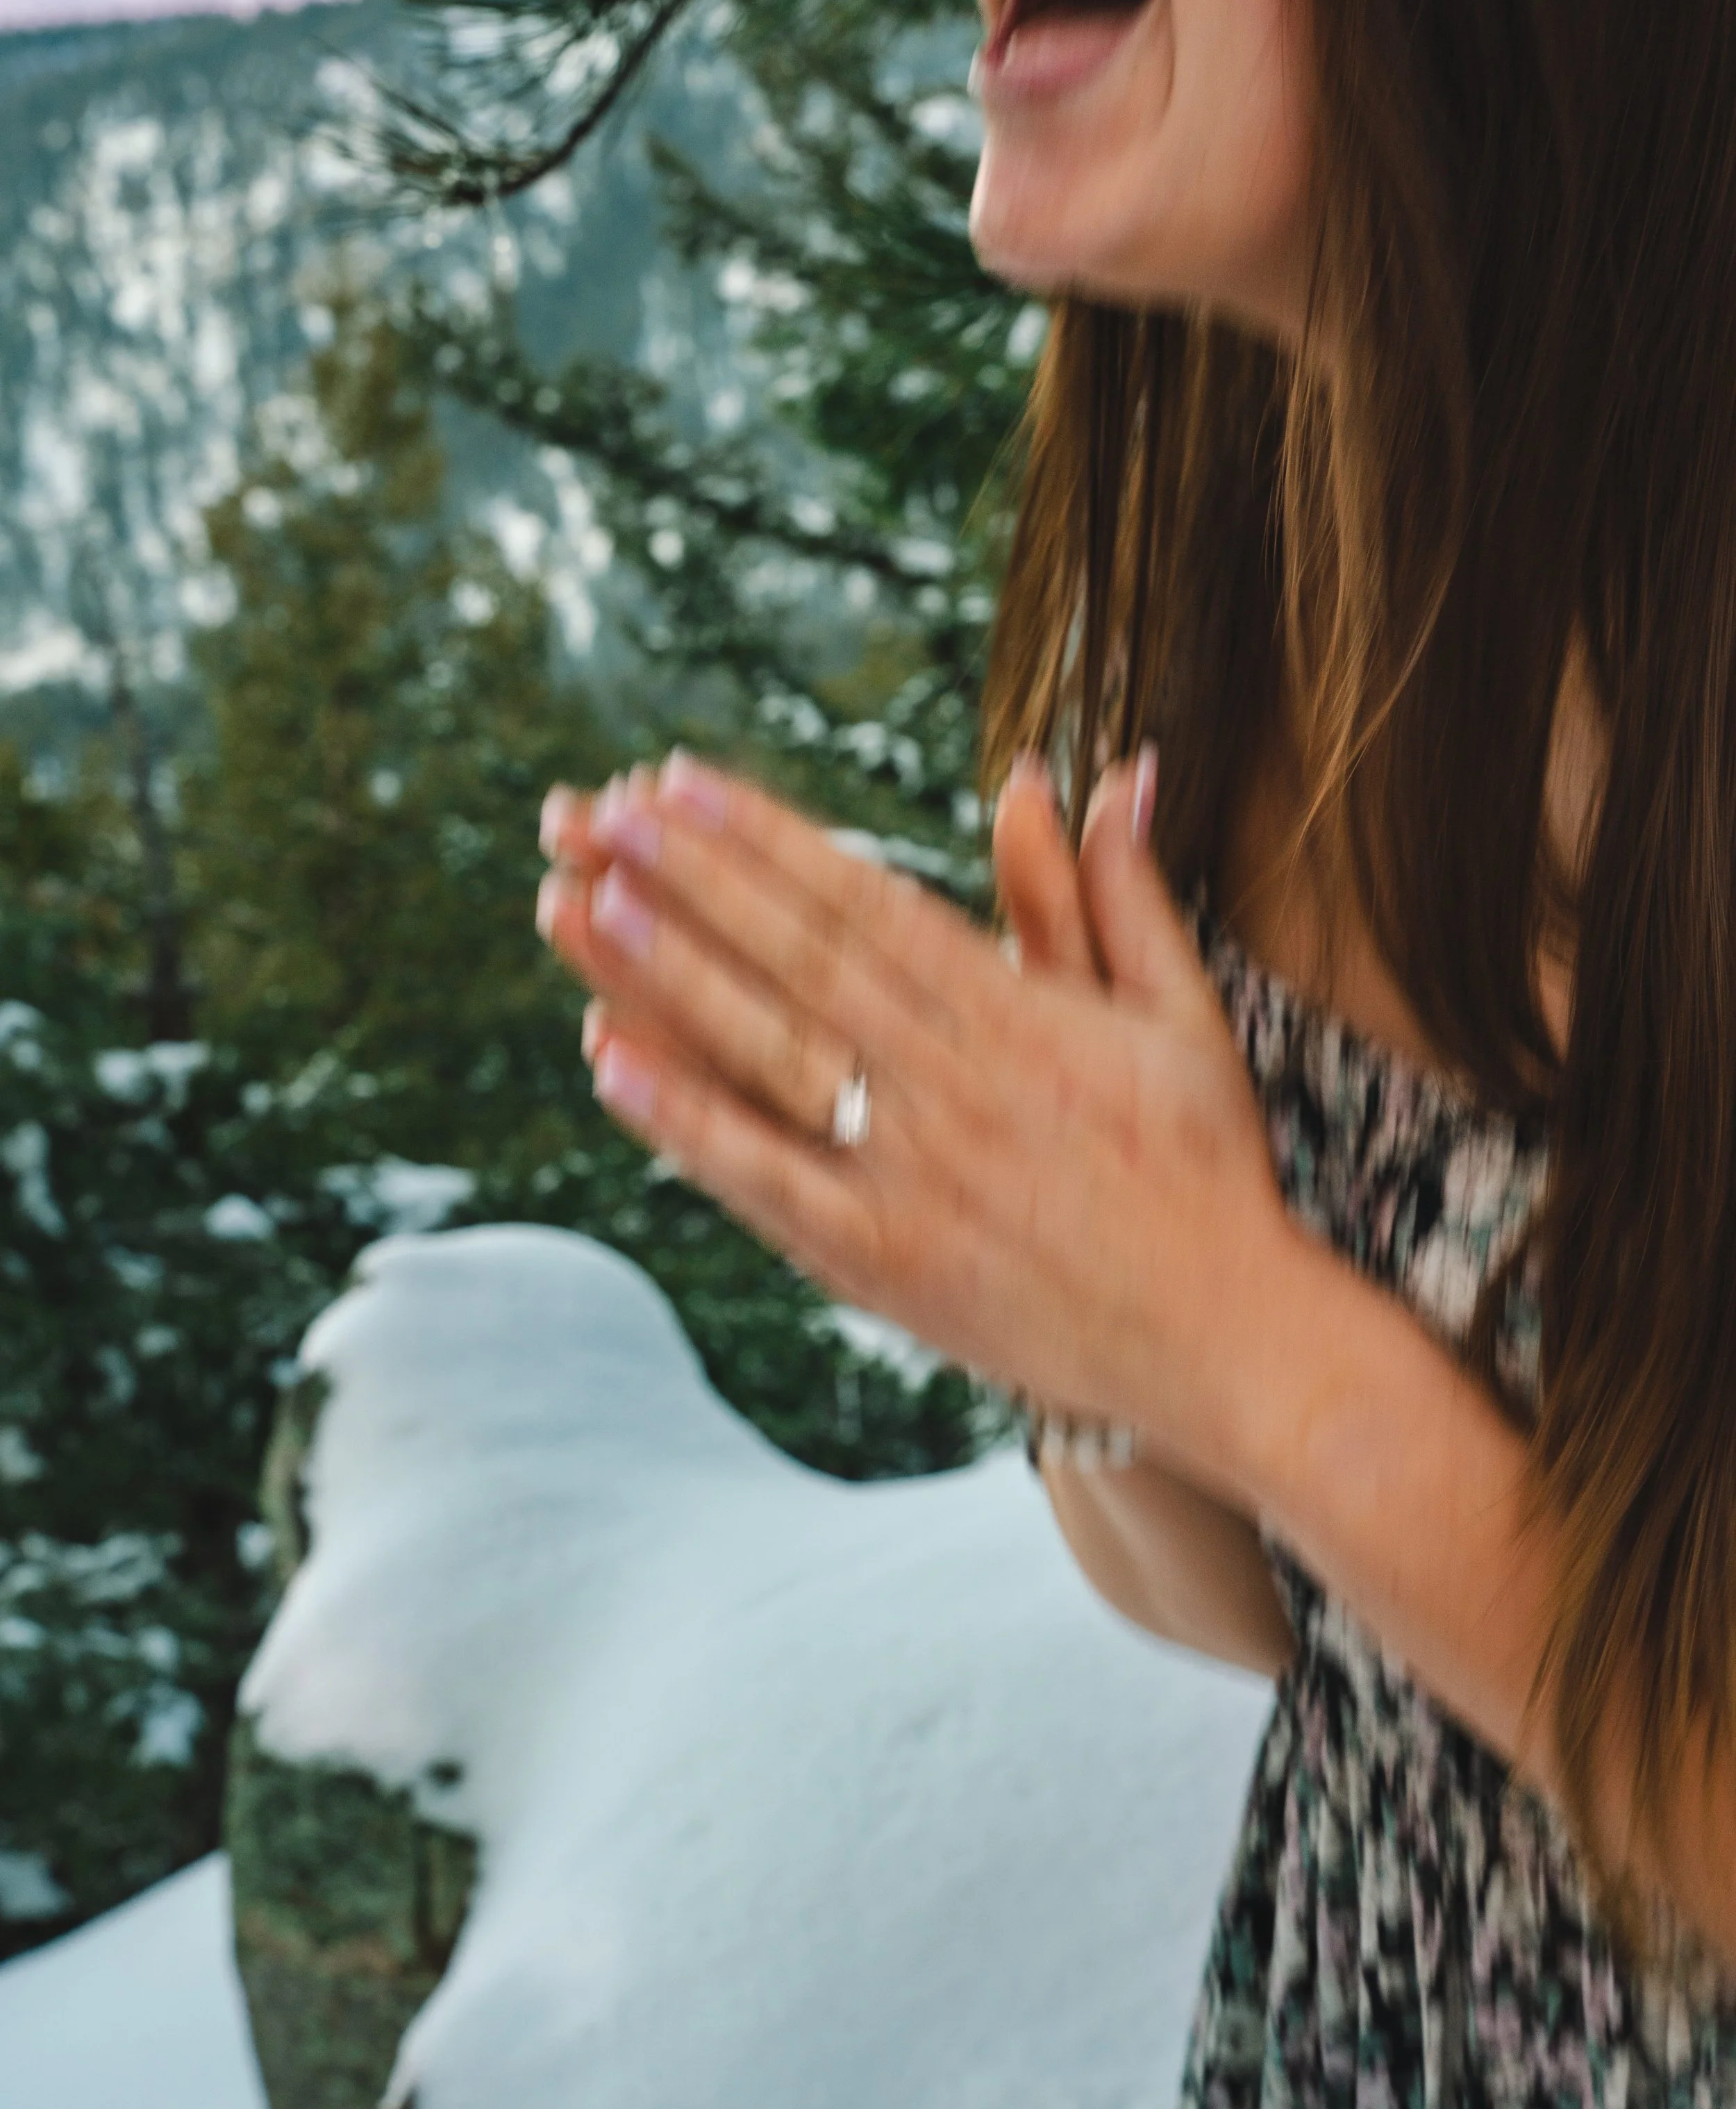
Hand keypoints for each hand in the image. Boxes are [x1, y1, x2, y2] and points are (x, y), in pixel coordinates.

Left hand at [536, 752, 1296, 1498]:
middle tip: (593, 815)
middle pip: (799, 960)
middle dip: (691, 880)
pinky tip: (605, 1058)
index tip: (683, 782)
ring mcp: (911, 1175)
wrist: (1225, 1341)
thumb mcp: (1181, 1013)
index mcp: (1020, 1015)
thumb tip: (1113, 768)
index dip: (767, 837)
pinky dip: (683, 1120)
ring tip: (577, 903)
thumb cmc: (1204, 1171)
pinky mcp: (883, 1261)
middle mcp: (954, 1084)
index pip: (868, 901)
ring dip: (666, 977)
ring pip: (769, 1054)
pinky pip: (765, 1178)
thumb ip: (1118, 892)